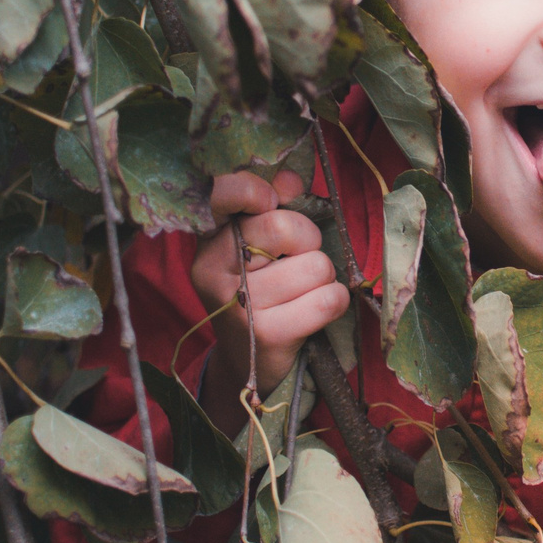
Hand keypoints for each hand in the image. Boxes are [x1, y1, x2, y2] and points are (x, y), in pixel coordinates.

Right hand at [194, 169, 353, 437]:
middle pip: (285, 226)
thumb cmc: (260, 291)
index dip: (257, 190)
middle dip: (307, 241)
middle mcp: (213, 270)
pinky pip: (328, 299)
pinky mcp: (267, 336)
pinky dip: (333, 302)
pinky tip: (312, 312)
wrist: (247, 362)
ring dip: (322, 277)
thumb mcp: (256, 246)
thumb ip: (272, 206)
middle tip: (295, 261)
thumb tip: (290, 179)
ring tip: (300, 291)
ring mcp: (239, 305)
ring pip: (316, 265)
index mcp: (209, 240)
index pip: (226, 191)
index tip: (268, 203)